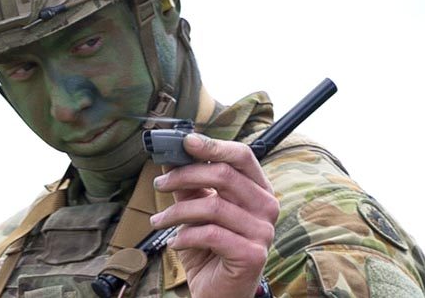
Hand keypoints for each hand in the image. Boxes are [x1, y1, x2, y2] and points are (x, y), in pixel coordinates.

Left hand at [149, 133, 279, 297]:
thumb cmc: (210, 248)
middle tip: (159, 184)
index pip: (242, 156)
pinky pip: (211, 234)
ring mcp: (263, 231)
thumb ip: (188, 185)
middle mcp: (267, 207)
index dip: (212, 146)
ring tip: (158, 221)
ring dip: (176, 212)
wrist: (219, 292)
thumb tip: (170, 156)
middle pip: (224, 175)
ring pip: (213, 206)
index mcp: (258, 189)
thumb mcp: (195, 212)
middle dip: (184, 176)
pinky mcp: (252, 254)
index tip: (184, 142)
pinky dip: (185, 236)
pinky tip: (174, 243)